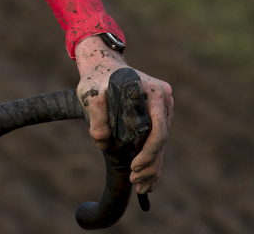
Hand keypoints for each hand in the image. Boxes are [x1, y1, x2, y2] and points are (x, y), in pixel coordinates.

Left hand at [74, 36, 172, 193]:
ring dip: (152, 166)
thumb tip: (101, 140)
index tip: (134, 167)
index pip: (158, 129)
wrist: (102, 65)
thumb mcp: (90, 95)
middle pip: (162, 139)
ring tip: (141, 187)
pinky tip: (148, 179)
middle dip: (150, 165)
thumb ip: (96, 116)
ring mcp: (163, 106)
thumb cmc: (96, 79)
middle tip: (136, 184)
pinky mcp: (158, 113)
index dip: (148, 152)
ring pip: (161, 142)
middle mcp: (163, 98)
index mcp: (154, 92)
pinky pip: (157, 138)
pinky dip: (152, 157)